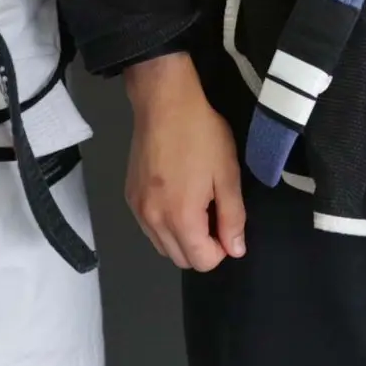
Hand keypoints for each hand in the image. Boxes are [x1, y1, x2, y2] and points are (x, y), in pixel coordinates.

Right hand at [123, 51, 246, 271]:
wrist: (164, 102)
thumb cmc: (201, 134)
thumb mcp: (227, 173)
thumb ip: (233, 217)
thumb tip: (235, 249)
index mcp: (180, 218)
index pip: (202, 262)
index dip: (222, 249)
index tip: (227, 222)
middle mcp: (153, 221)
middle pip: (180, 259)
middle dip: (202, 246)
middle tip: (214, 211)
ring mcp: (137, 210)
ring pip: (163, 246)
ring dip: (182, 237)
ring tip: (196, 201)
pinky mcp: (129, 197)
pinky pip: (149, 228)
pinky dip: (165, 224)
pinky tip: (176, 194)